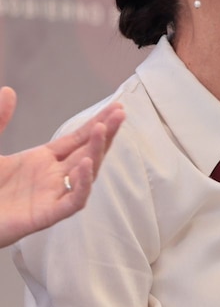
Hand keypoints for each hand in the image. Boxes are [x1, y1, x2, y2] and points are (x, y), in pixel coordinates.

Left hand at [0, 87, 124, 246]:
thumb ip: (0, 121)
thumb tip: (9, 91)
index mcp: (41, 160)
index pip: (78, 138)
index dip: (98, 122)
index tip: (116, 107)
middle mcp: (52, 177)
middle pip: (88, 151)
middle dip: (106, 132)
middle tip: (120, 113)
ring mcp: (51, 196)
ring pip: (86, 173)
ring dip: (97, 152)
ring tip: (102, 129)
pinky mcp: (45, 216)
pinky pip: (73, 201)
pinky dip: (83, 184)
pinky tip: (85, 164)